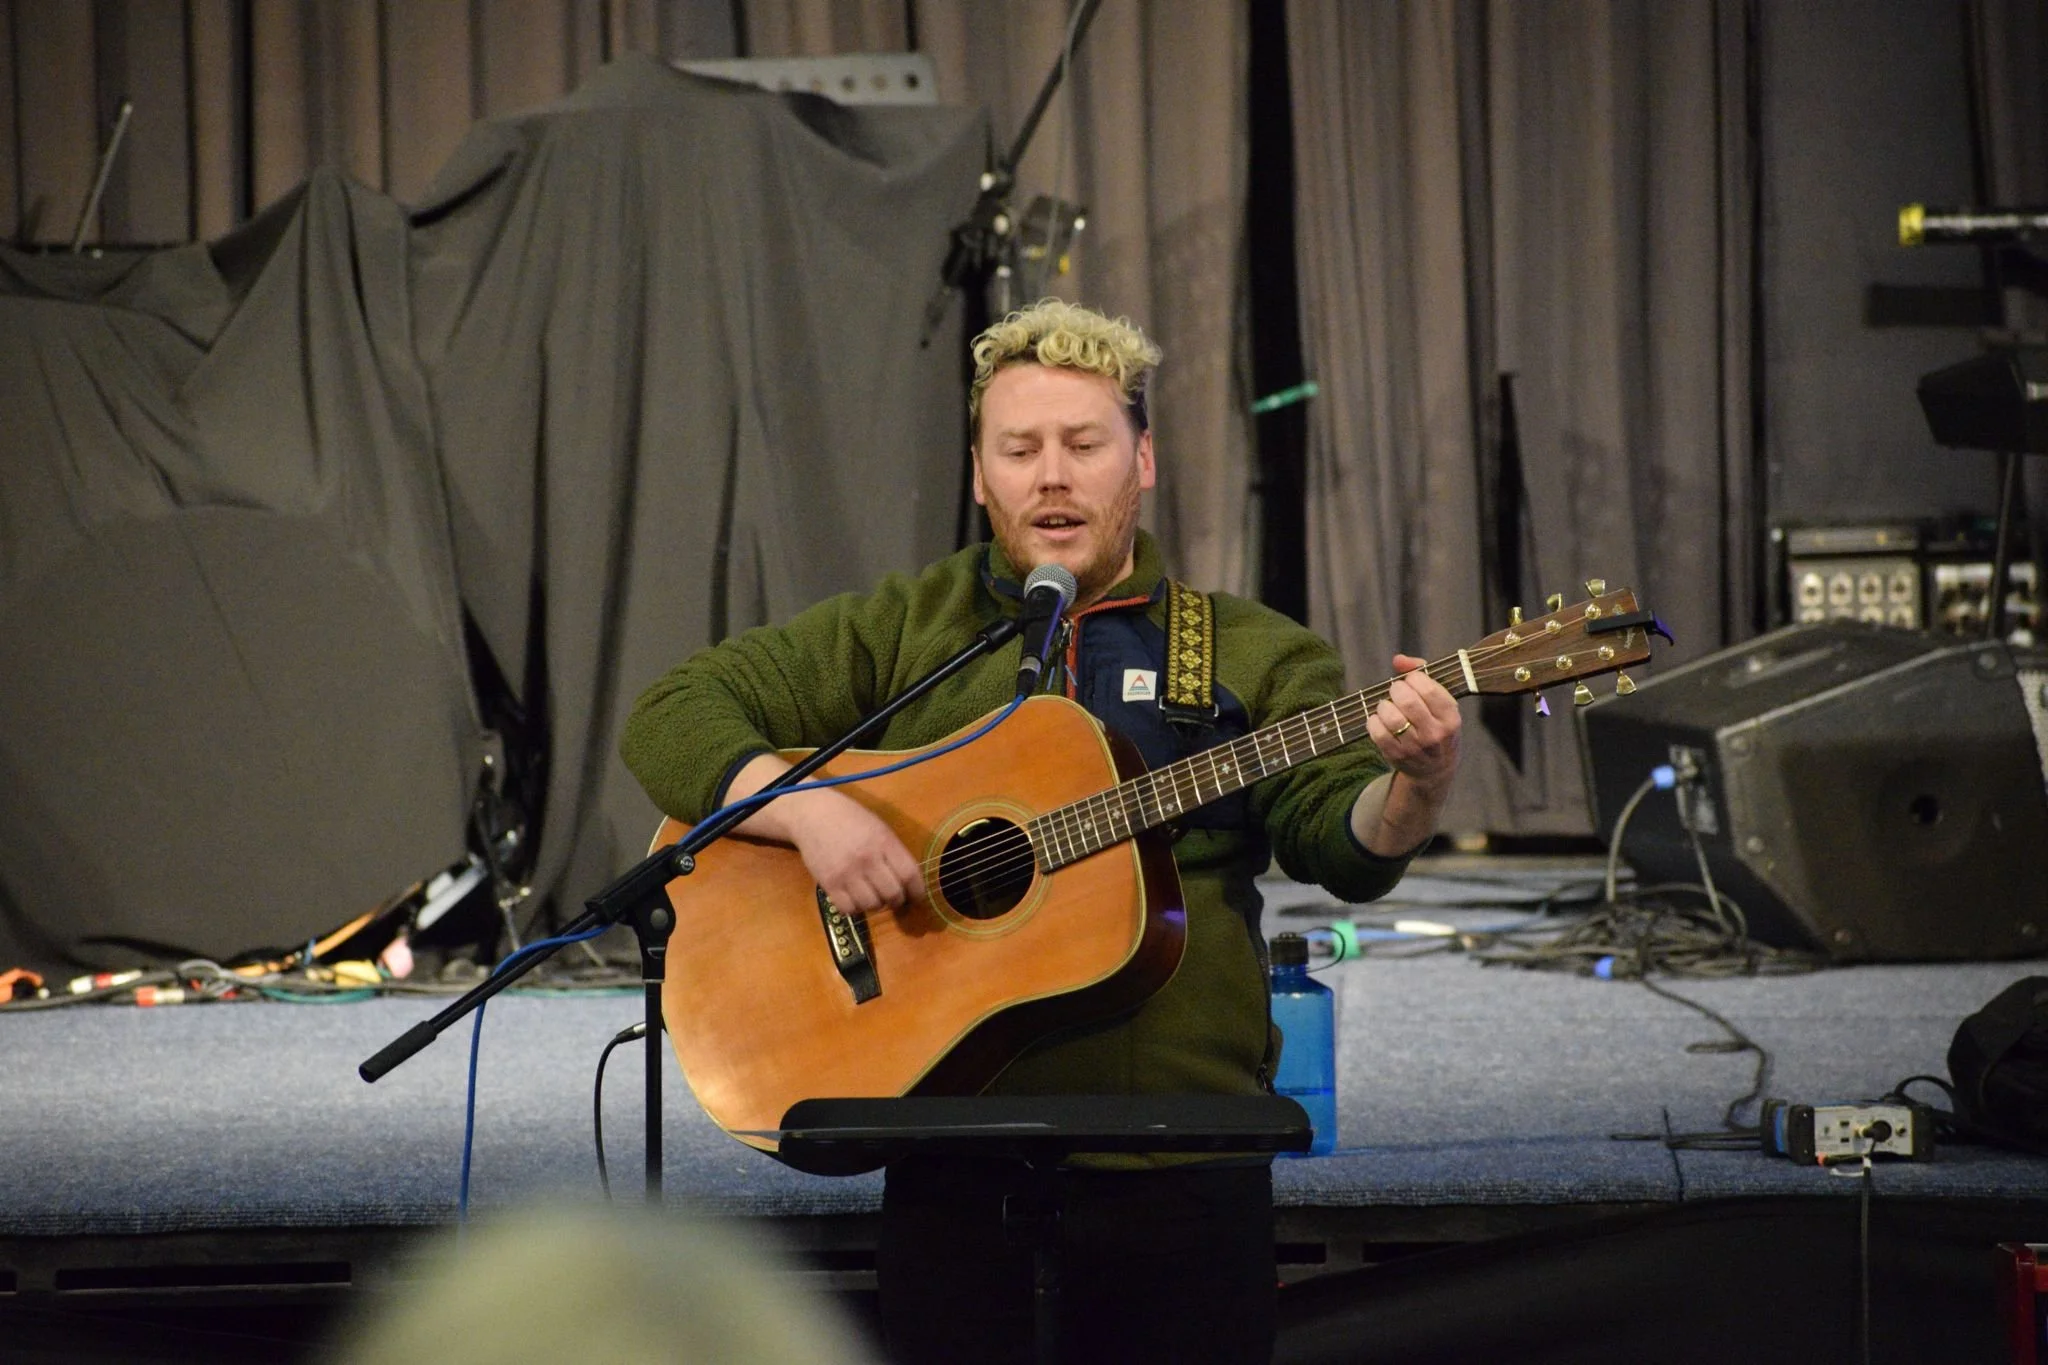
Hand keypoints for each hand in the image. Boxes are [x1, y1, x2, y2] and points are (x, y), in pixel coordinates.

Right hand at [783, 787, 926, 914]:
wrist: (813, 815)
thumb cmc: (850, 819)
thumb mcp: (879, 828)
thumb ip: (894, 852)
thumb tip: (910, 882)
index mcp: (884, 842)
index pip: (910, 875)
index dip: (918, 891)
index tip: (917, 896)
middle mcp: (867, 859)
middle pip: (893, 894)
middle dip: (898, 901)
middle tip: (895, 899)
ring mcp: (846, 873)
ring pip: (872, 905)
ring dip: (877, 905)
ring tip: (874, 896)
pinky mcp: (828, 883)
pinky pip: (849, 909)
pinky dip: (856, 908)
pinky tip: (856, 898)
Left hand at [1366, 653, 1460, 796]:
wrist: (1435, 770)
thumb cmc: (1436, 726)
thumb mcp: (1441, 702)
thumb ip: (1422, 673)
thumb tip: (1398, 660)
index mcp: (1450, 717)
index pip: (1428, 689)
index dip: (1413, 678)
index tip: (1411, 680)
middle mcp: (1435, 734)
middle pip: (1407, 701)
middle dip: (1396, 689)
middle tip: (1396, 691)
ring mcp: (1415, 747)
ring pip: (1391, 717)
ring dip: (1384, 705)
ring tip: (1387, 705)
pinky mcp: (1396, 756)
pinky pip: (1377, 732)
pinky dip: (1374, 721)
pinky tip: (1380, 720)